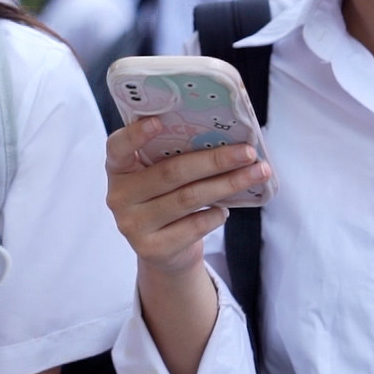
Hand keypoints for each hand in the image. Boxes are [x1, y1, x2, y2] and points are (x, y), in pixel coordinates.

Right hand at [104, 117, 271, 278]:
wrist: (164, 252)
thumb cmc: (166, 199)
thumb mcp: (160, 176)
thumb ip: (173, 156)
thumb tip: (224, 137)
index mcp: (119, 169)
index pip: (118, 147)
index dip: (135, 134)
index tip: (159, 121)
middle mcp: (119, 197)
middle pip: (171, 173)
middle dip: (215, 160)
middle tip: (248, 152)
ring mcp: (133, 225)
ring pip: (188, 199)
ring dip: (227, 185)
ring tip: (255, 174)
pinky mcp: (152, 249)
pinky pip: (193, 227)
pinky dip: (215, 215)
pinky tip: (226, 209)